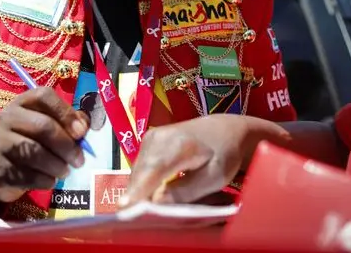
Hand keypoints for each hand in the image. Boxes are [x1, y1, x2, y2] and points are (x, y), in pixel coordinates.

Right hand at [0, 87, 88, 202]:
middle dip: (66, 145)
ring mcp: (0, 142)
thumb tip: (84, 126)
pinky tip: (51, 181)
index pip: (44, 97)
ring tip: (65, 171)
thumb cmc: (31, 143)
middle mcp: (8, 117)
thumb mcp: (47, 126)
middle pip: (43, 126)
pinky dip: (45, 180)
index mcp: (22, 102)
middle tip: (79, 160)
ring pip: (34, 152)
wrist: (0, 171)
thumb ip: (68, 122)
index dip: (66, 113)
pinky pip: (27, 175)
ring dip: (57, 165)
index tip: (81, 132)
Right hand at [122, 115, 288, 206]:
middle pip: (140, 174)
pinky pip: (140, 169)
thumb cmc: (224, 154)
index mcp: (178, 145)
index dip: (138, 192)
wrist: (224, 129)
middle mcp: (158, 138)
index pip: (152, 171)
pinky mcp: (147, 141)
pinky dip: (143, 183)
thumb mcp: (215, 177)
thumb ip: (186, 191)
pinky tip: (150, 196)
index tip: (126, 211)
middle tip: (140, 220)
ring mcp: (150, 138)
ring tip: (146, 212)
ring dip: (140, 192)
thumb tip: (156, 204)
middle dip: (137, 198)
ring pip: (137, 173)